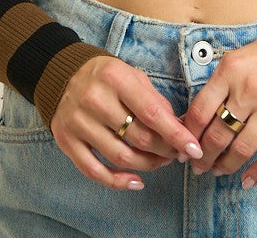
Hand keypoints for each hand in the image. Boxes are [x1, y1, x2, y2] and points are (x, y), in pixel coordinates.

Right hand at [50, 54, 204, 190]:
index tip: (194, 149)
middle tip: (176, 153)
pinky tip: (136, 181)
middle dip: (165, 151)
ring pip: (121, 157)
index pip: (152, 113)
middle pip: (139, 138)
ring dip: (147, 165)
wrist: (61, 73)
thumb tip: (179, 128)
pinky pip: (94, 171)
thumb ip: (154, 100)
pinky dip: (118, 182)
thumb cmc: (106, 77)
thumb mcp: (132, 75)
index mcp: (116, 79)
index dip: (176, 134)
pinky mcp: (67, 141)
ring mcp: (79, 123)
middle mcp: (96, 100)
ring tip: (160, 162)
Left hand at [179, 32, 256, 188]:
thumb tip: (192, 120)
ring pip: (242, 149)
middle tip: (199, 166)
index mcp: (230, 70)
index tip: (185, 149)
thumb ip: (217, 87)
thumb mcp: (236, 59)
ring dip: (226, 166)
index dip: (188, 136)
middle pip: (218, 134)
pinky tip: (247, 181)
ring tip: (219, 171)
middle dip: (204, 157)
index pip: (200, 112)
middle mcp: (249, 88)